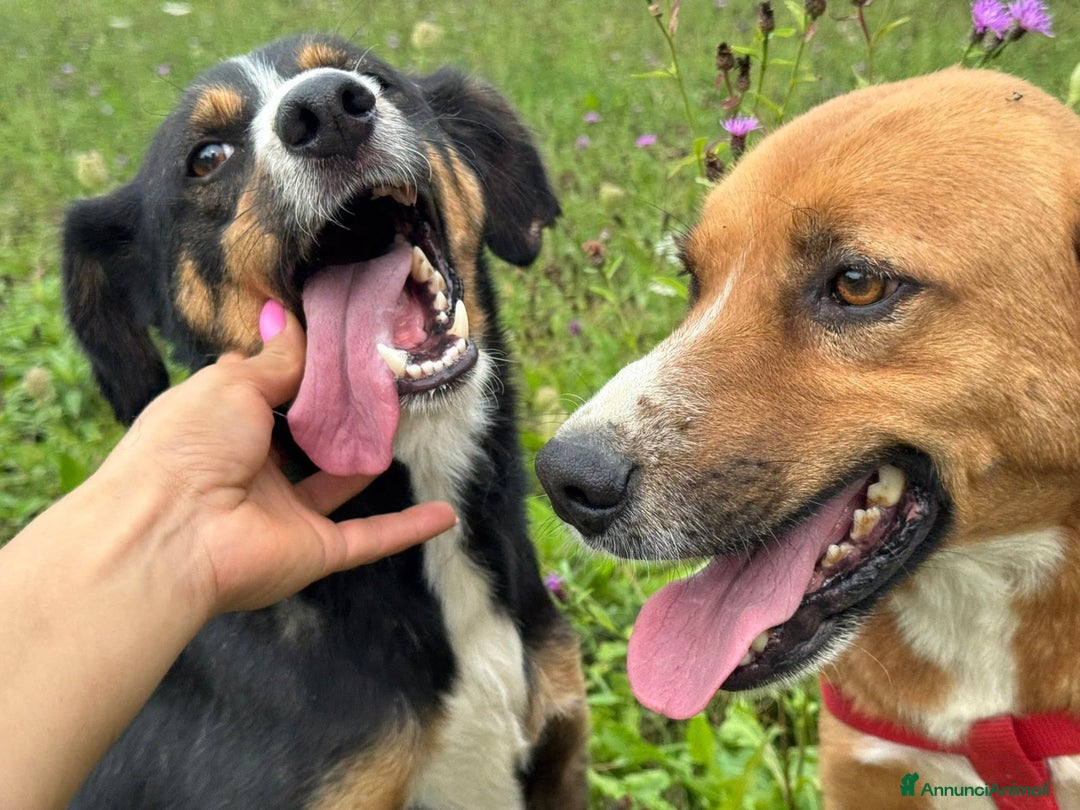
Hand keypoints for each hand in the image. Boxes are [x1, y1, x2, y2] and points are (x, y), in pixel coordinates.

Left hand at [98, 301, 456, 615]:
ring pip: (338, 483)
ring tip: (407, 423)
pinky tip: (447, 514)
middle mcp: (251, 472)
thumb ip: (274, 359)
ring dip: (369, 459)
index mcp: (222, 428)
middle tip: (382, 378)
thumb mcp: (231, 385)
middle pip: (305, 438)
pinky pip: (369, 538)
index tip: (340, 344)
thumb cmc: (189, 445)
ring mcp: (285, 515)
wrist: (169, 535)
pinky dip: (408, 528)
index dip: (300, 371)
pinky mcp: (315, 551)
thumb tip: (288, 317)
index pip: (267, 394)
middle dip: (339, 412)